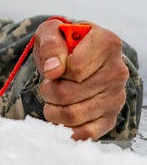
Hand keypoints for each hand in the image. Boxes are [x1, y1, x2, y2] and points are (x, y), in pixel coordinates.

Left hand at [34, 19, 128, 139]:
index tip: (52, 66)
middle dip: (48, 90)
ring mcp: (116, 96)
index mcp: (107, 44)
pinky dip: (67, 129)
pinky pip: (88, 133)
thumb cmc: (63, 42)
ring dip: (53, 109)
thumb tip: (53, 69)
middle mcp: (117, 71)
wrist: (74, 55)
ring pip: (74, 114)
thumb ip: (50, 44)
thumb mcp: (51, 31)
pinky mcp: (111, 117)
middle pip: (69, 93)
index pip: (74, 68)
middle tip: (48, 84)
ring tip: (52, 99)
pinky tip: (60, 118)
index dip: (55, 69)